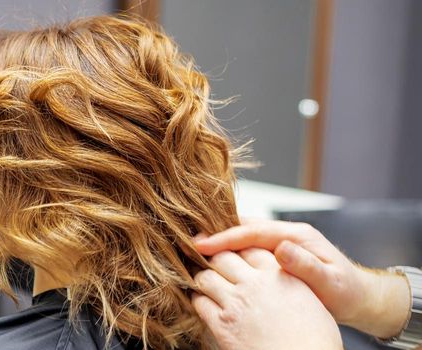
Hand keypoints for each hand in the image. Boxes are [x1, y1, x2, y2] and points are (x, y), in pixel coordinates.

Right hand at [194, 219, 410, 338]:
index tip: (201, 244)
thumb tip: (282, 249)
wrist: (359, 296)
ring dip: (221, 242)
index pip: (252, 231)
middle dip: (216, 235)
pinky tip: (217, 260)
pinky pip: (249, 247)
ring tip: (196, 250)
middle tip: (189, 243)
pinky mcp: (278, 252)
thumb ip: (306, 265)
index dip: (224, 237)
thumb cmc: (346, 291)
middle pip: (244, 228)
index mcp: (297, 235)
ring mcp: (282, 242)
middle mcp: (287, 233)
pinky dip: (231, 251)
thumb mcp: (329, 281)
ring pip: (244, 236)